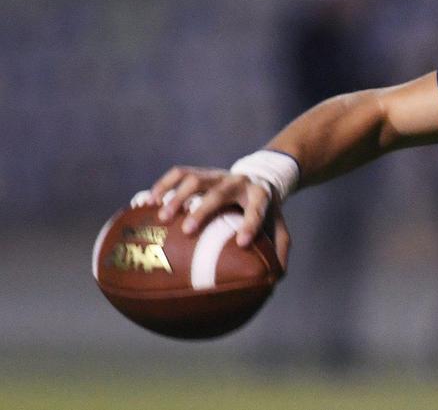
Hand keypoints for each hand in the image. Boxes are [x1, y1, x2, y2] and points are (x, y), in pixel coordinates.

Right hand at [145, 166, 290, 269]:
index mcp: (259, 195)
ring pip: (195, 179)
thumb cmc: (265, 211)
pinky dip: (161, 186)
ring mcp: (216, 175)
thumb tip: (274, 280)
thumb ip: (278, 250)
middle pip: (219, 192)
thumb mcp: (278, 227)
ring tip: (160, 216)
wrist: (259, 176)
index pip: (257, 209)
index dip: (250, 224)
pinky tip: (145, 202)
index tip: (241, 243)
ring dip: (176, 195)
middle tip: (188, 229)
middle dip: (203, 209)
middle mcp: (237, 182)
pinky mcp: (200, 172)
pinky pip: (178, 174)